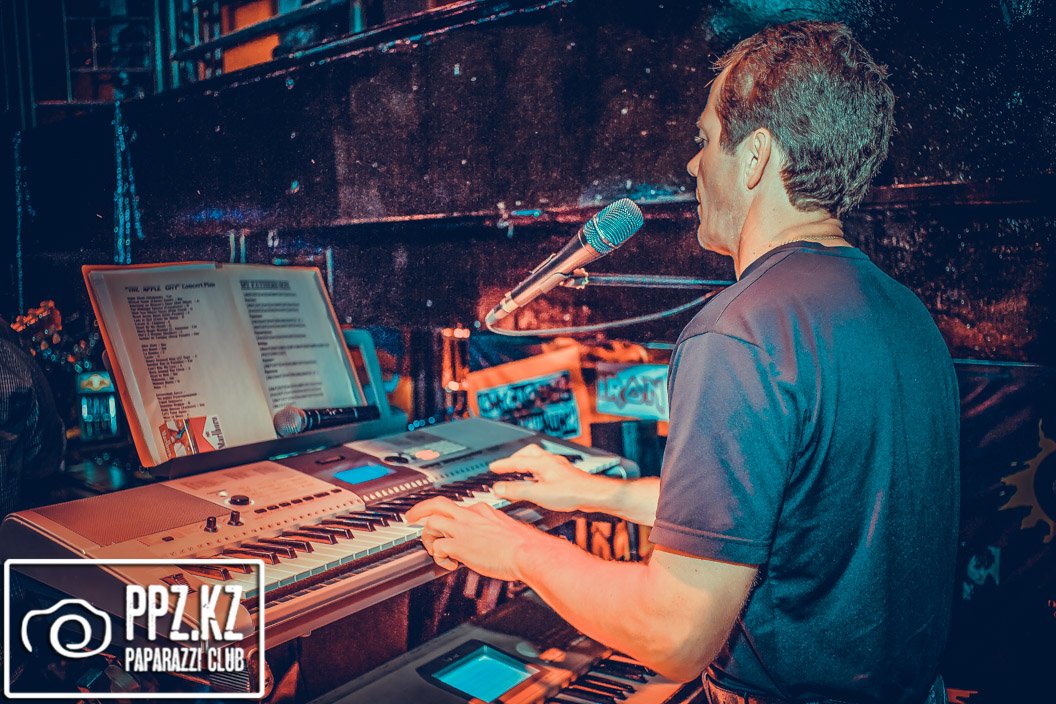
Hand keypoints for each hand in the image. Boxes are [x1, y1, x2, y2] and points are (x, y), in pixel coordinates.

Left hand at [406, 496, 546, 580]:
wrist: (528, 552)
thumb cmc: (524, 545)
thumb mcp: (506, 528)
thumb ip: (493, 529)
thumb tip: (490, 539)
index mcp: (482, 510)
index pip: (456, 506)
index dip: (445, 514)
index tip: (441, 519)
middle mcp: (470, 516)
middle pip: (436, 505)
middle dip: (419, 510)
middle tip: (410, 518)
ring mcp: (463, 529)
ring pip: (431, 524)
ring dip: (428, 538)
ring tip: (434, 549)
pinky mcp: (459, 545)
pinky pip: (438, 548)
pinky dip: (439, 557)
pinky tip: (450, 563)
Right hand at [489, 444, 596, 511]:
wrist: (594, 494)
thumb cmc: (572, 492)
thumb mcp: (539, 494)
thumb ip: (517, 491)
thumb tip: (499, 488)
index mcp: (542, 463)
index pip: (516, 461)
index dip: (503, 465)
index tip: (492, 467)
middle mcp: (550, 461)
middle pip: (528, 453)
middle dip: (515, 459)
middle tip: (505, 466)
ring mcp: (559, 466)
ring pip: (538, 459)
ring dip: (526, 464)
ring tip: (520, 473)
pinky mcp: (565, 474)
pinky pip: (546, 467)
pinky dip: (536, 471)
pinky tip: (539, 481)